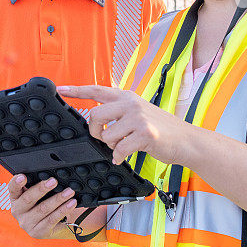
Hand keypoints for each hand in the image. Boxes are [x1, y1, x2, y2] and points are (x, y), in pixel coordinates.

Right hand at [8, 174, 77, 238]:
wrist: (50, 223)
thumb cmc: (42, 202)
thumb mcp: (37, 193)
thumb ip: (37, 185)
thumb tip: (51, 176)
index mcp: (15, 197)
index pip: (12, 188)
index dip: (16, 182)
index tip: (23, 176)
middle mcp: (18, 211)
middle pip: (28, 198)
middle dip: (41, 189)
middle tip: (54, 181)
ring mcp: (27, 223)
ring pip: (43, 209)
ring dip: (58, 199)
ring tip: (69, 192)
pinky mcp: (38, 232)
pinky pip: (52, 220)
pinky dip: (63, 210)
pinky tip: (71, 204)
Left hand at [58, 84, 187, 164]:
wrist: (186, 140)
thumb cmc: (161, 128)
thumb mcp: (139, 112)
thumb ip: (120, 111)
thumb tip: (97, 120)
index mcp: (127, 97)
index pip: (96, 90)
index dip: (76, 90)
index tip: (60, 89)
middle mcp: (130, 104)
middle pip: (95, 116)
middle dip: (94, 132)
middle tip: (102, 139)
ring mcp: (138, 118)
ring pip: (106, 136)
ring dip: (111, 146)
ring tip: (123, 146)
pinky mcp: (144, 134)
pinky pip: (119, 149)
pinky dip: (119, 157)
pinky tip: (125, 156)